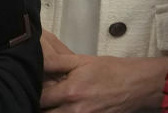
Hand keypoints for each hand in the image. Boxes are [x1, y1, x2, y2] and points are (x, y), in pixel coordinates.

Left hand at [40, 30, 167, 112]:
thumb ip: (56, 62)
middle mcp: (75, 110)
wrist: (137, 84)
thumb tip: (37, 59)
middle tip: (37, 96)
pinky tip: (62, 108)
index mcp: (71, 92)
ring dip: (50, 111)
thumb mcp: (81, 61)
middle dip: (39, 106)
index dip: (32, 90)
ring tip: (50, 102)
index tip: (29, 83)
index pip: (40, 98)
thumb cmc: (110, 70)